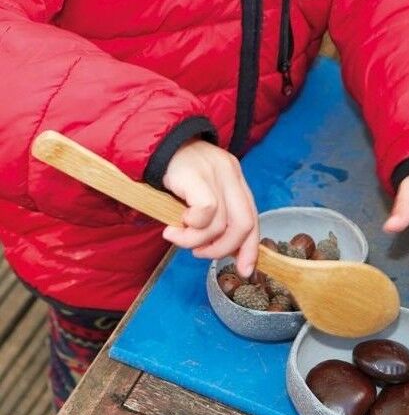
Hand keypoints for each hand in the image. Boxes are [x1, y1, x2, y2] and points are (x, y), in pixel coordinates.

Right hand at [161, 140, 259, 277]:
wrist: (149, 145)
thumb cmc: (172, 175)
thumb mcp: (198, 194)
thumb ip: (213, 215)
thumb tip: (226, 250)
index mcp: (235, 178)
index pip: (253, 217)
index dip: (251, 247)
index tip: (245, 270)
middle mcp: (230, 173)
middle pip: (244, 223)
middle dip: (223, 249)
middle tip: (199, 253)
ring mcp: (215, 172)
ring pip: (220, 223)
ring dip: (196, 241)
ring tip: (176, 236)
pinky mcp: (196, 174)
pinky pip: (205, 211)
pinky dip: (191, 228)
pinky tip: (173, 226)